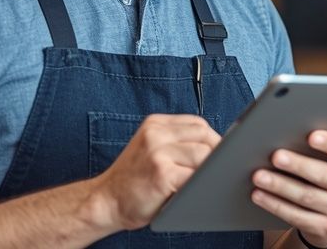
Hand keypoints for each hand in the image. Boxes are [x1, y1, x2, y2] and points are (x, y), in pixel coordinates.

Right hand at [94, 114, 220, 229]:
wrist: (105, 201)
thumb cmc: (133, 181)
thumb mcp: (150, 149)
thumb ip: (176, 142)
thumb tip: (215, 148)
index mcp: (155, 124)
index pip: (197, 123)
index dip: (213, 140)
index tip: (221, 155)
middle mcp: (155, 133)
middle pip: (203, 136)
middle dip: (216, 154)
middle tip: (217, 172)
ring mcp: (157, 152)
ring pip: (203, 155)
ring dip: (208, 171)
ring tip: (204, 183)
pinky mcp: (162, 173)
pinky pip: (195, 176)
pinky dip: (200, 185)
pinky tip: (195, 192)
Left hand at [251, 130, 326, 246]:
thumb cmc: (326, 168)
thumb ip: (317, 142)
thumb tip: (285, 129)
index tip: (311, 136)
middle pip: (326, 176)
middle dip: (298, 165)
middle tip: (276, 156)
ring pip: (308, 197)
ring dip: (280, 186)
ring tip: (259, 176)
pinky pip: (298, 216)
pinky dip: (275, 205)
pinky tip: (259, 195)